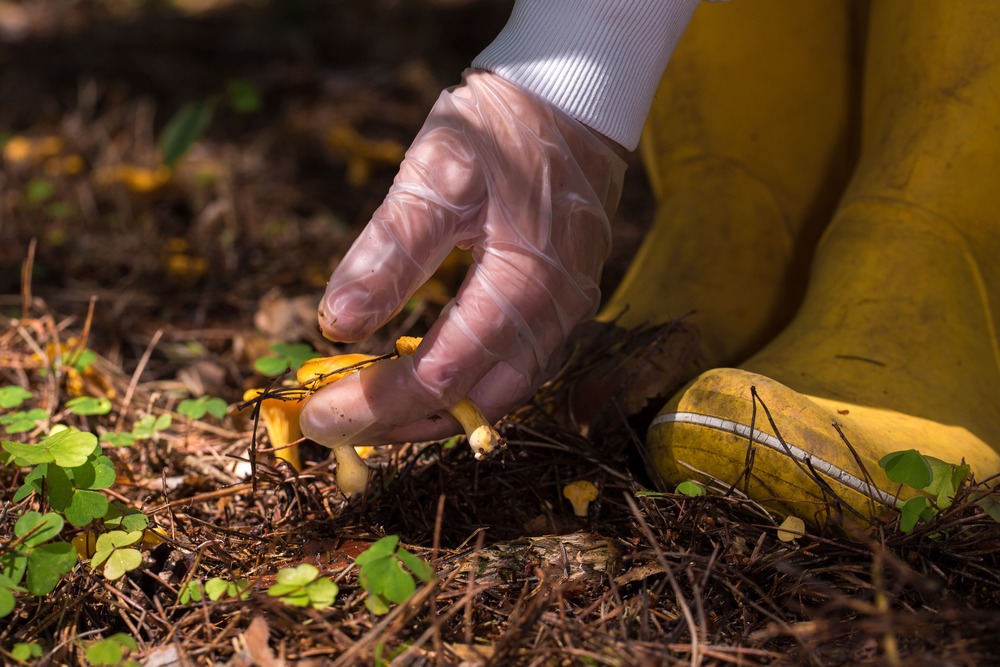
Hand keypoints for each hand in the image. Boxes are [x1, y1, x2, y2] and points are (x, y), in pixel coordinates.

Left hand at [300, 69, 625, 448]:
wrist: (576, 90)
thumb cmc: (504, 123)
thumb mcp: (438, 170)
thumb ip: (390, 249)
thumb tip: (338, 323)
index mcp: (525, 286)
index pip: (440, 377)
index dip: (374, 403)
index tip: (316, 414)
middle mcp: (555, 313)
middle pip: (475, 402)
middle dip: (402, 421)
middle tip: (338, 423)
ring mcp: (566, 310)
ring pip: (498, 390)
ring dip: (433, 408)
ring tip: (373, 407)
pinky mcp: (561, 298)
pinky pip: (513, 363)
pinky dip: (464, 380)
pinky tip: (425, 368)